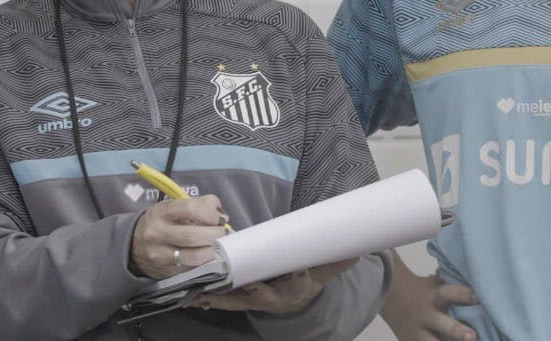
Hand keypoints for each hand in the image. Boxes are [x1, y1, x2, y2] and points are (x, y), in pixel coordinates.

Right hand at [129, 194, 229, 279]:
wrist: (134, 245)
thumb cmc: (161, 223)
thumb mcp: (173, 207)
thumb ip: (198, 204)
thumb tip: (220, 212)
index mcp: (161, 213)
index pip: (190, 209)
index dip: (210, 213)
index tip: (220, 218)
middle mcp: (157, 233)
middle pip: (193, 236)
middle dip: (215, 235)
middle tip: (222, 233)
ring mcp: (160, 255)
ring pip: (193, 257)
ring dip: (212, 251)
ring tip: (218, 246)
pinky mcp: (166, 272)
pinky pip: (191, 269)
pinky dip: (204, 263)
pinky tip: (208, 257)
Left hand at [189, 258, 356, 313]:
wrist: (296, 298)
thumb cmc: (307, 279)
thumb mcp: (323, 271)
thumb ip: (336, 260)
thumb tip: (357, 250)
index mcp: (294, 289)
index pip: (295, 284)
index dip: (295, 278)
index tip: (295, 271)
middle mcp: (272, 298)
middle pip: (260, 296)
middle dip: (248, 292)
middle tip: (240, 286)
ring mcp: (254, 300)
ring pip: (236, 300)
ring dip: (218, 297)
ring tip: (201, 295)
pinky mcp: (240, 299)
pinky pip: (223, 299)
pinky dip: (209, 298)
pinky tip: (193, 297)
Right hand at [381, 264, 478, 340]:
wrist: (389, 296)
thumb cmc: (422, 290)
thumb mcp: (435, 284)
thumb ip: (453, 285)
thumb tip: (481, 282)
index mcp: (434, 297)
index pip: (450, 294)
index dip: (465, 295)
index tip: (481, 298)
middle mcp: (427, 315)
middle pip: (442, 324)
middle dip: (457, 331)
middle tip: (473, 336)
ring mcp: (418, 332)